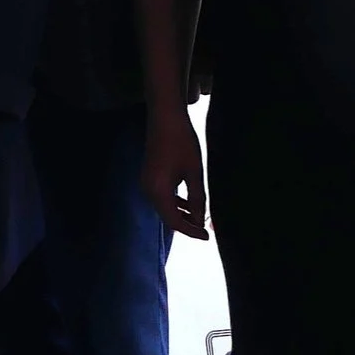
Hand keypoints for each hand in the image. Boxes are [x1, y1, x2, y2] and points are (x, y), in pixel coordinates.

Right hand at [142, 103, 208, 238]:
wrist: (165, 118)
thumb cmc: (182, 144)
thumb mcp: (194, 173)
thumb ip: (197, 199)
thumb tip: (200, 220)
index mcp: (158, 191)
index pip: (174, 221)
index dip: (191, 231)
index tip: (208, 237)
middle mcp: (148, 190)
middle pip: (166, 216)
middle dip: (187, 224)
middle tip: (206, 229)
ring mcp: (147, 182)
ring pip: (164, 207)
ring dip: (181, 214)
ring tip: (200, 217)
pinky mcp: (149, 175)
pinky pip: (162, 197)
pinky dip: (176, 203)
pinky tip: (189, 202)